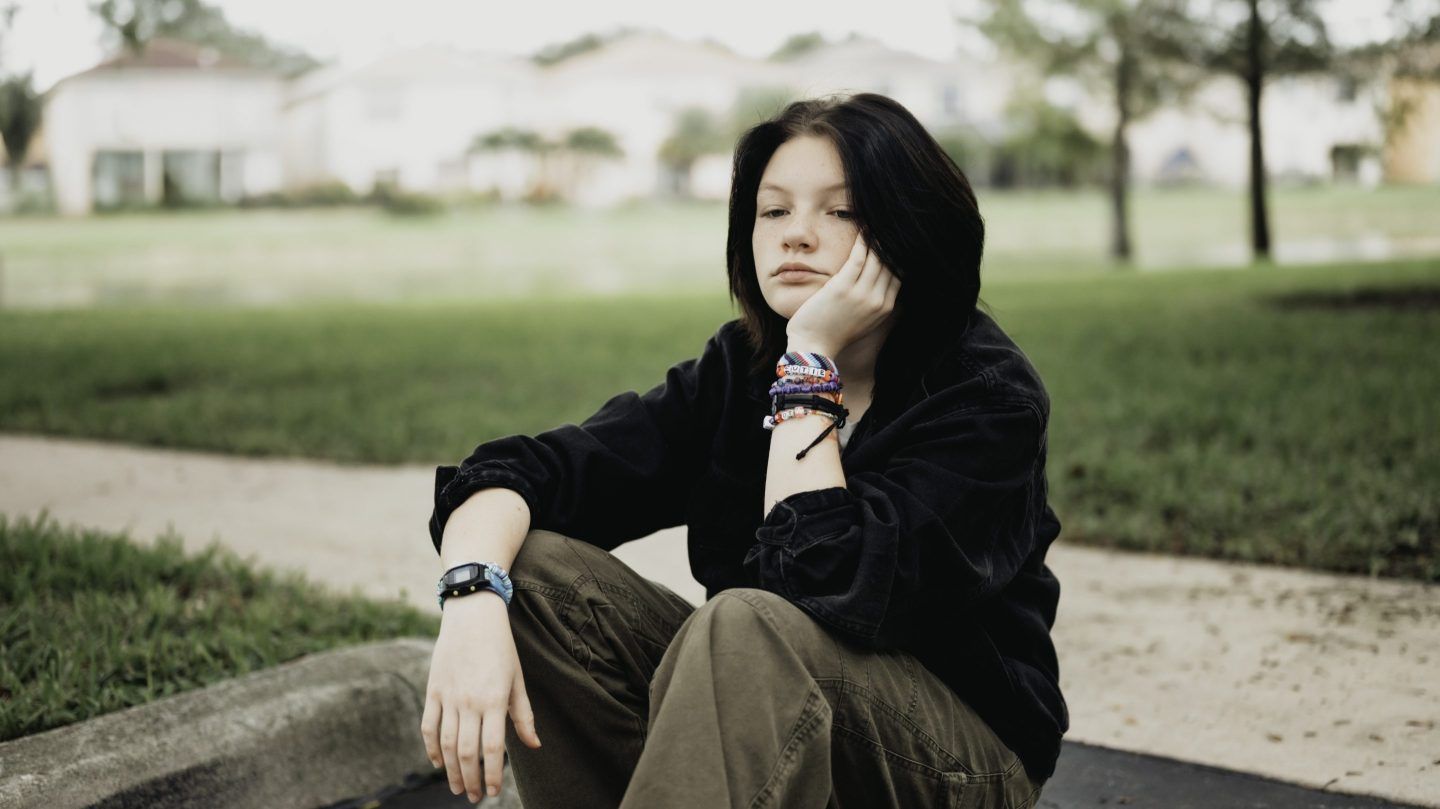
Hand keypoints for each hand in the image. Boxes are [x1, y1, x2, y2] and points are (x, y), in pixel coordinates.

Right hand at [420, 594, 541, 802]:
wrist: (473, 616)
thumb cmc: (501, 648)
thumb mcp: (517, 679)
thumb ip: (523, 715)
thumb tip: (534, 745)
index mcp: (494, 700)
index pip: (492, 749)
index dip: (492, 774)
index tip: (491, 791)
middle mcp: (469, 701)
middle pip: (467, 752)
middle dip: (470, 779)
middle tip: (472, 796)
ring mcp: (448, 697)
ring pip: (446, 744)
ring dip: (451, 771)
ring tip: (457, 787)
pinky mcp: (433, 690)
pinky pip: (428, 727)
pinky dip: (431, 748)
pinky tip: (438, 763)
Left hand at [785, 232, 899, 355]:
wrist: (814, 347)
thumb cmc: (833, 333)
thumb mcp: (863, 320)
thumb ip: (874, 302)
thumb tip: (878, 283)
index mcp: (885, 308)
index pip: (899, 273)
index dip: (897, 253)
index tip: (895, 237)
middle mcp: (878, 300)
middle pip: (891, 262)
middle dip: (890, 241)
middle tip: (888, 222)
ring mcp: (861, 294)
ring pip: (877, 257)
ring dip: (877, 236)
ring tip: (876, 220)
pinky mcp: (843, 287)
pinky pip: (859, 257)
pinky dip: (863, 240)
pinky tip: (863, 227)